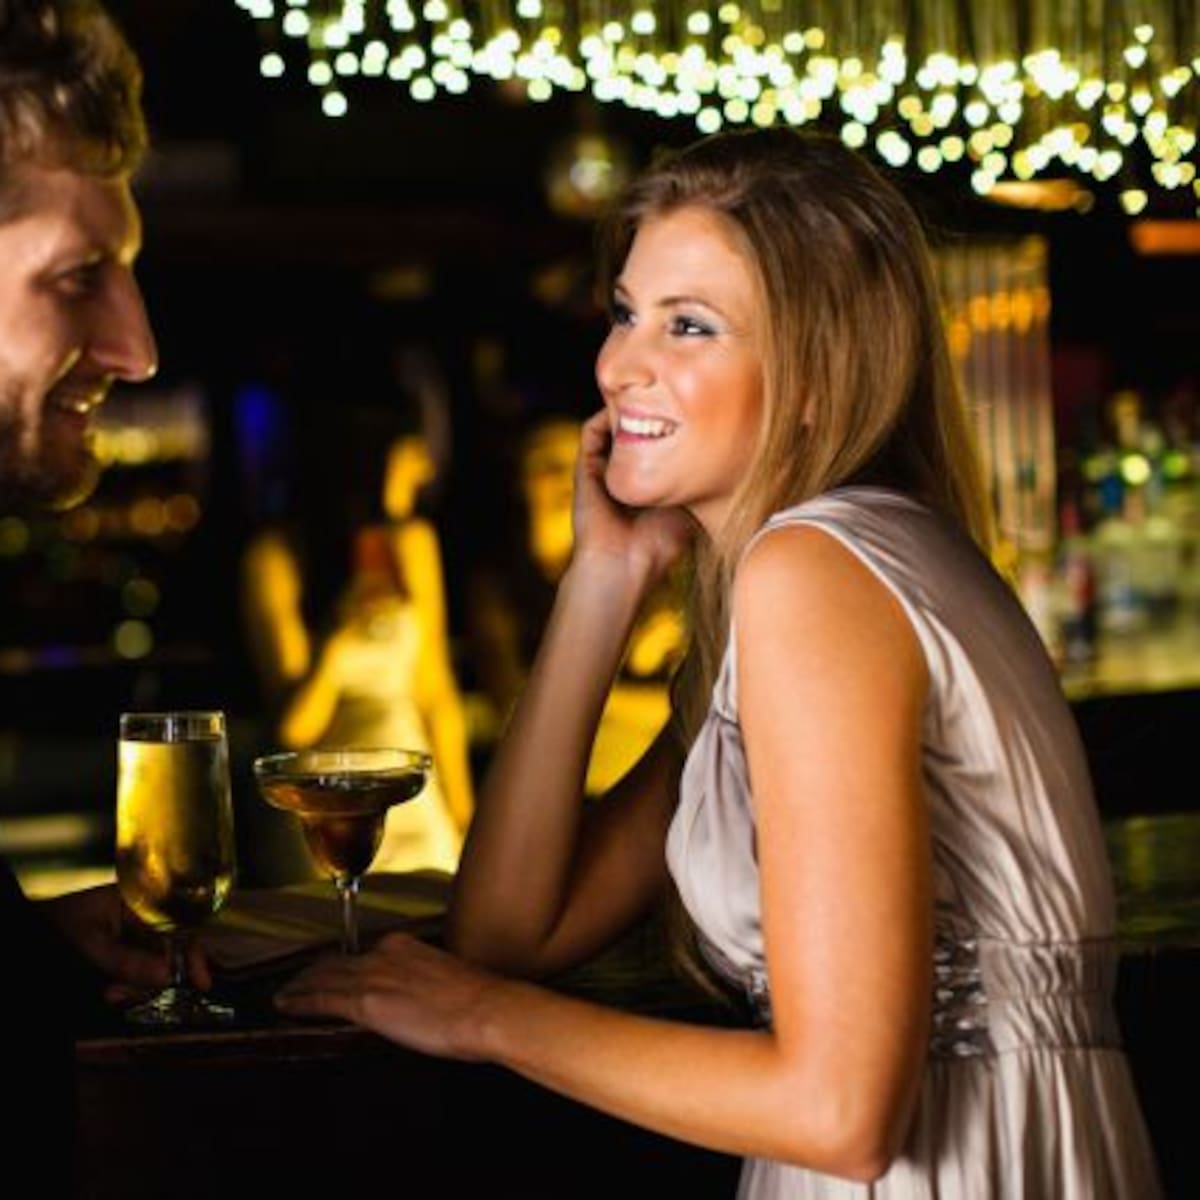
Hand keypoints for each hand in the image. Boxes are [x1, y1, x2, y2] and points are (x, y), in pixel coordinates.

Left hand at [39, 883, 211, 1003]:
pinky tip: (108, 993)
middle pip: (169, 953)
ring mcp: (133, 939)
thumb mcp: (89, 943)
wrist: (24, 936)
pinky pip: (137, 976)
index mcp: (139, 902)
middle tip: (124, 995)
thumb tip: (167, 976)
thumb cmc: (55, 927)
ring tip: (108, 994)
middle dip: (153, 979)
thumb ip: (127, 960)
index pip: (179, 925)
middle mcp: (142, 919)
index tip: (200, 982)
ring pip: (153, 970)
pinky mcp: (123, 957)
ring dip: (136, 987)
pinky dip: (127, 988)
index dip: (192, 953)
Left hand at [274, 932, 495, 1060]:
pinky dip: (299, 1000)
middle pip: (336, 962)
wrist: (486, 1009)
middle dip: (312, 973)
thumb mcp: (446, 981)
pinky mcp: (365, 1002)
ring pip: (323, 977)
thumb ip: (424, 983)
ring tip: (284, 994)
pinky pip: (321, 998)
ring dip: (299, 985)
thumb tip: (418, 1000)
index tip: (329, 972)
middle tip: (294, 982)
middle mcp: (384, 954)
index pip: (361, 954)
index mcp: (404, 946)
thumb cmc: (478, 1002)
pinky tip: (285, 1004)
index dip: (338, 964)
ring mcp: (372, 976)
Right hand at [572, 409, 695, 587]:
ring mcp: (601, 472)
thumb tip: (739, 470)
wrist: (624, 568)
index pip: (655, 447)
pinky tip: (628, 407)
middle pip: (632, 435)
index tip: (690, 409)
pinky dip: (604, 416)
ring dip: (624, 411)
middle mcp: (621, 477)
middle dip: (647, 413)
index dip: (669, 428)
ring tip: (646, 394)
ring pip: (610, 430)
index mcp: (643, 486)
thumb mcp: (692, 511)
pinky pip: (590, 432)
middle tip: (669, 394)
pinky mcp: (585, 469)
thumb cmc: (660, 549)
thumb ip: (705, 490)